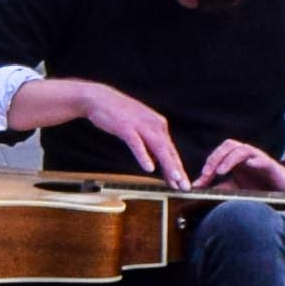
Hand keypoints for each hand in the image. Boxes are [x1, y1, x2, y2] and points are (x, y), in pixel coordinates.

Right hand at [19, 79, 181, 176]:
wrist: (99, 98)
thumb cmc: (119, 114)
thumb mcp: (139, 128)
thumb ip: (149, 144)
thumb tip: (155, 162)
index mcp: (158, 125)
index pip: (170, 150)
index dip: (177, 167)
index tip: (182, 183)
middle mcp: (154, 124)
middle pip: (168, 151)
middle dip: (177, 170)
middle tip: (184, 187)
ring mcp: (141, 125)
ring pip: (158, 148)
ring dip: (168, 165)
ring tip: (175, 180)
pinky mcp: (127, 127)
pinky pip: (137, 144)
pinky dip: (144, 156)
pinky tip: (149, 168)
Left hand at [192, 136, 284, 198]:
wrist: (283, 190)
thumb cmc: (260, 186)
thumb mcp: (235, 189)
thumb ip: (218, 187)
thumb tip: (198, 188)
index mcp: (236, 159)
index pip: (219, 154)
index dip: (208, 164)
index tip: (200, 181)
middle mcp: (246, 155)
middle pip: (229, 145)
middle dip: (216, 158)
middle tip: (207, 174)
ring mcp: (258, 158)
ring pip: (242, 149)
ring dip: (229, 159)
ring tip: (221, 171)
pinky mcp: (271, 165)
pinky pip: (262, 159)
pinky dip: (254, 160)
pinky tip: (248, 165)